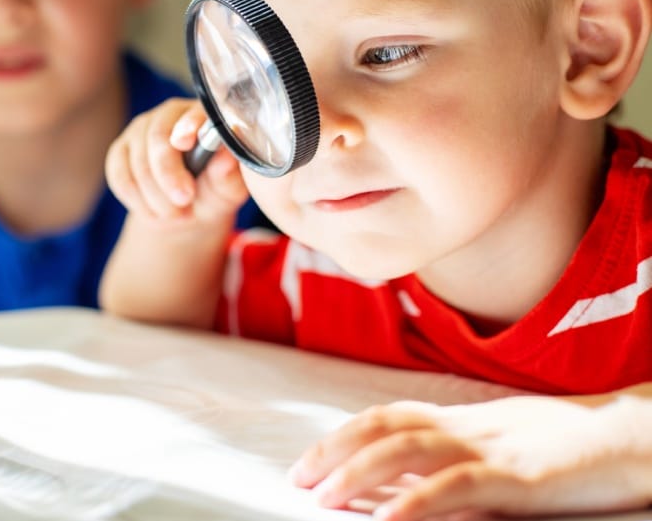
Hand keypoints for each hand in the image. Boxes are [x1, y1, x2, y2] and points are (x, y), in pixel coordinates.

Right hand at [105, 98, 247, 222]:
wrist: (185, 209)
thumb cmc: (213, 191)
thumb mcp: (227, 189)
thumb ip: (228, 175)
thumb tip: (226, 159)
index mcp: (203, 115)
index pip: (192, 113)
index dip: (187, 125)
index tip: (183, 144)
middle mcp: (169, 115)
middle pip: (158, 137)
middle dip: (168, 175)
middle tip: (183, 202)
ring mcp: (140, 130)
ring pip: (138, 162)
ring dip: (156, 197)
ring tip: (176, 214)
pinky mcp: (120, 150)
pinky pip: (120, 176)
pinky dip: (137, 200)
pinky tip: (154, 211)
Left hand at [289, 396, 651, 520]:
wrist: (636, 435)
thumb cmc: (571, 446)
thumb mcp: (506, 443)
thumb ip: (460, 455)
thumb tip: (411, 482)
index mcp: (463, 418)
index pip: (388, 416)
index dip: (343, 435)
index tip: (309, 461)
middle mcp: (468, 426)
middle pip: (385, 427)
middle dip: (335, 451)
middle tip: (300, 480)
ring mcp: (492, 448)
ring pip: (407, 450)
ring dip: (358, 472)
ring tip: (324, 497)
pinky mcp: (519, 477)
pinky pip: (457, 486)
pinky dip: (416, 502)